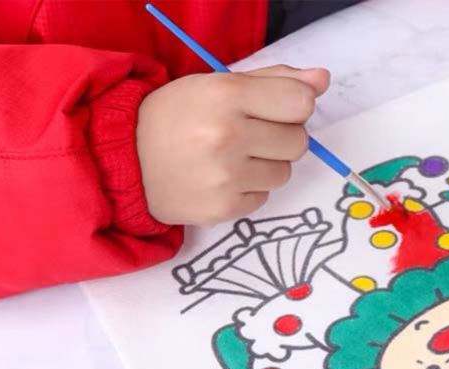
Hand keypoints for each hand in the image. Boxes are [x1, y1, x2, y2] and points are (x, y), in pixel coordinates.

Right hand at [136, 65, 329, 224]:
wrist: (127, 160)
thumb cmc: (176, 117)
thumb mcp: (217, 85)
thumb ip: (273, 81)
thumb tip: (321, 81)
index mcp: (227, 95)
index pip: (300, 103)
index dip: (295, 107)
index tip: (277, 110)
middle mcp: (228, 136)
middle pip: (298, 142)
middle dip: (282, 137)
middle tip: (251, 135)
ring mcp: (226, 176)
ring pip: (284, 173)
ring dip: (267, 165)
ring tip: (234, 158)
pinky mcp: (225, 207)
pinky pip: (264, 197)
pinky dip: (250, 189)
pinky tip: (223, 179)